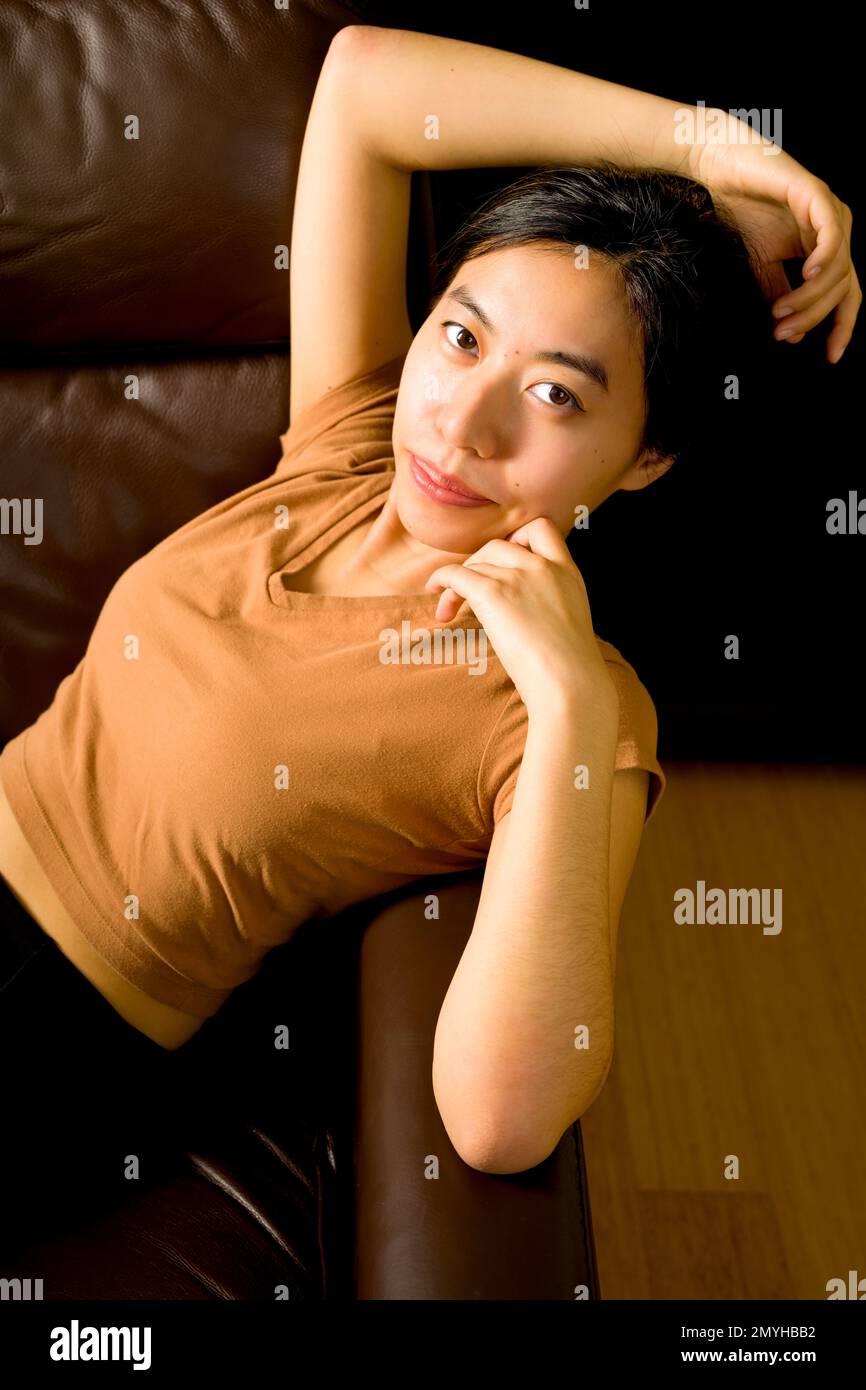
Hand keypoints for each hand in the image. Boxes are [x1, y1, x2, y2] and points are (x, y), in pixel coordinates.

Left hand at [423, 517, 616, 715]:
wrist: (568, 682)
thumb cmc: (569, 668)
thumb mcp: (570, 621)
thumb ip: (551, 602)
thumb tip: (525, 610)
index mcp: (567, 571)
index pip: (541, 529)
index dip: (517, 537)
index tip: (503, 562)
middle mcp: (542, 567)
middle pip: (498, 545)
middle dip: (478, 563)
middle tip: (469, 591)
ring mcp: (517, 577)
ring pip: (475, 562)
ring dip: (457, 581)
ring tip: (449, 609)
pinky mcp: (493, 593)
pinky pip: (455, 574)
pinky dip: (441, 580)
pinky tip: (435, 593)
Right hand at [690, 117, 859, 362]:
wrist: (724, 169)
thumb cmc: (745, 211)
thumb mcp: (762, 264)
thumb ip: (780, 295)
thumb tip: (792, 335)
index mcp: (827, 247)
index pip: (846, 294)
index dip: (842, 326)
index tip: (830, 357)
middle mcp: (837, 230)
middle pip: (842, 288)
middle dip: (815, 317)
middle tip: (783, 334)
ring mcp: (831, 212)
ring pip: (836, 269)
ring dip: (809, 298)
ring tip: (780, 313)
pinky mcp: (817, 196)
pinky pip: (832, 237)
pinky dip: (824, 260)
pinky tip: (808, 276)